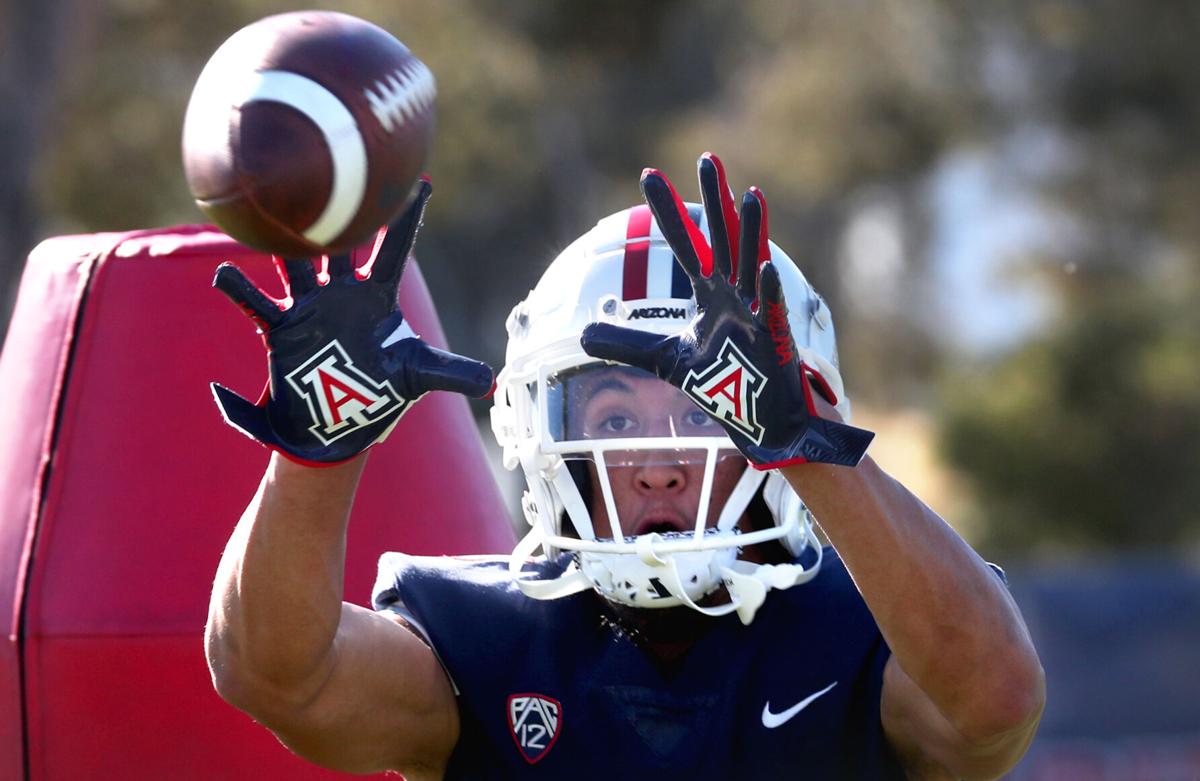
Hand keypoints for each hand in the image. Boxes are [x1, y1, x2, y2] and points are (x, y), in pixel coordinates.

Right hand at [210, 180, 493, 464]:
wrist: (337, 426)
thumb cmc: (379, 395)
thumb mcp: (417, 377)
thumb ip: (450, 372)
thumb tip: (490, 383)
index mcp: (379, 298)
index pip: (396, 248)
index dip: (406, 217)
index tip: (420, 179)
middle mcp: (343, 294)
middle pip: (341, 245)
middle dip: (339, 215)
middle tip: (335, 174)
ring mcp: (311, 308)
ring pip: (296, 265)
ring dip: (285, 244)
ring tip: (270, 212)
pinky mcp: (282, 329)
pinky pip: (257, 304)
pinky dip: (240, 291)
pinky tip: (225, 275)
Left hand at [580, 154, 872, 467]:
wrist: (757, 418)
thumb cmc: (719, 384)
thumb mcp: (663, 359)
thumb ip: (627, 342)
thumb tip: (582, 333)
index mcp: (710, 294)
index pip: (685, 244)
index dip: (668, 213)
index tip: (650, 175)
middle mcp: (733, 294)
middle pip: (720, 239)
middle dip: (714, 200)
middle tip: (707, 159)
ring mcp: (756, 313)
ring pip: (751, 263)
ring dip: (751, 231)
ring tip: (749, 194)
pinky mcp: (774, 338)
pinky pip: (770, 310)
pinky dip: (766, 290)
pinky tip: (763, 267)